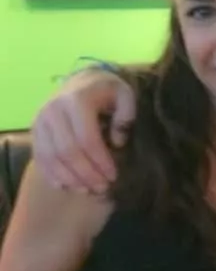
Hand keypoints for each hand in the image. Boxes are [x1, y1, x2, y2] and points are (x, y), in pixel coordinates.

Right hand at [31, 68, 135, 193]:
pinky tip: (68, 186)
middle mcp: (54, 110)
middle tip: (102, 187)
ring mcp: (40, 121)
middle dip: (86, 174)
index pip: (87, 138)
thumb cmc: (107, 90)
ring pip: (51, 158)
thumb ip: (126, 116)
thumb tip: (117, 143)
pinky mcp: (34, 130)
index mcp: (77, 100)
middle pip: (67, 151)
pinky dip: (52, 175)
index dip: (100, 161)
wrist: (82, 80)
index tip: (113, 175)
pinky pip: (39, 157)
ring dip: (70, 178)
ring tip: (88, 190)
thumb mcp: (125, 95)